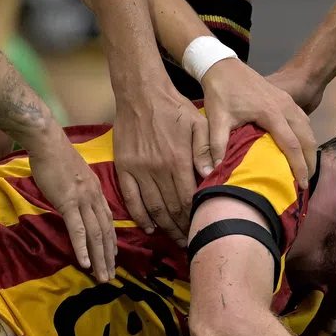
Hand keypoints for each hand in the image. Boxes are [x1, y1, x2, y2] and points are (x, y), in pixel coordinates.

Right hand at [28, 135, 116, 281]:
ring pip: (96, 234)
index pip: (108, 221)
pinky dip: (82, 247)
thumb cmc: (57, 156)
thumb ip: (80, 190)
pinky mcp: (68, 203)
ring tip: (103, 277)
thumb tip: (78, 202)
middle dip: (109, 256)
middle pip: (106, 232)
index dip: (111, 241)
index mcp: (96, 191)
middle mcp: (94, 198)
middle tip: (111, 276)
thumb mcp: (76, 175)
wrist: (48, 143)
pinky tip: (85, 263)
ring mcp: (83, 201)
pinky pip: (78, 229)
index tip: (113, 257)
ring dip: (100, 258)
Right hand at [112, 77, 203, 243]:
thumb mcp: (199, 123)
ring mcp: (138, 169)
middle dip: (181, 229)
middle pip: (171, 209)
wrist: (141, 93)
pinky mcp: (124, 167)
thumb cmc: (174, 108)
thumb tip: (212, 175)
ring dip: (164, 227)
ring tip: (174, 238)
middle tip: (189, 242)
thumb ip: (206, 149)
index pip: (188, 199)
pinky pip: (131, 199)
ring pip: (152, 208)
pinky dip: (139, 216)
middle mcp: (157, 169)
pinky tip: (149, 226)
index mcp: (178, 160)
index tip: (201, 229)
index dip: (195, 218)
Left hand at [201, 58, 316, 182]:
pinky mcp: (285, 98)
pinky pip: (302, 119)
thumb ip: (216, 145)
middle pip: (306, 137)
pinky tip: (300, 146)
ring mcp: (287, 100)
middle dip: (310, 161)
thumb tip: (212, 171)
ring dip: (309, 148)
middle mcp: (285, 106)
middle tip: (307, 183)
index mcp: (271, 113)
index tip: (302, 185)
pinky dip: (305, 136)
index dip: (299, 166)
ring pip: (307, 127)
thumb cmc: (220, 92)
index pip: (291, 144)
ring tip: (306, 168)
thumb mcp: (216, 118)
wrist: (223, 65)